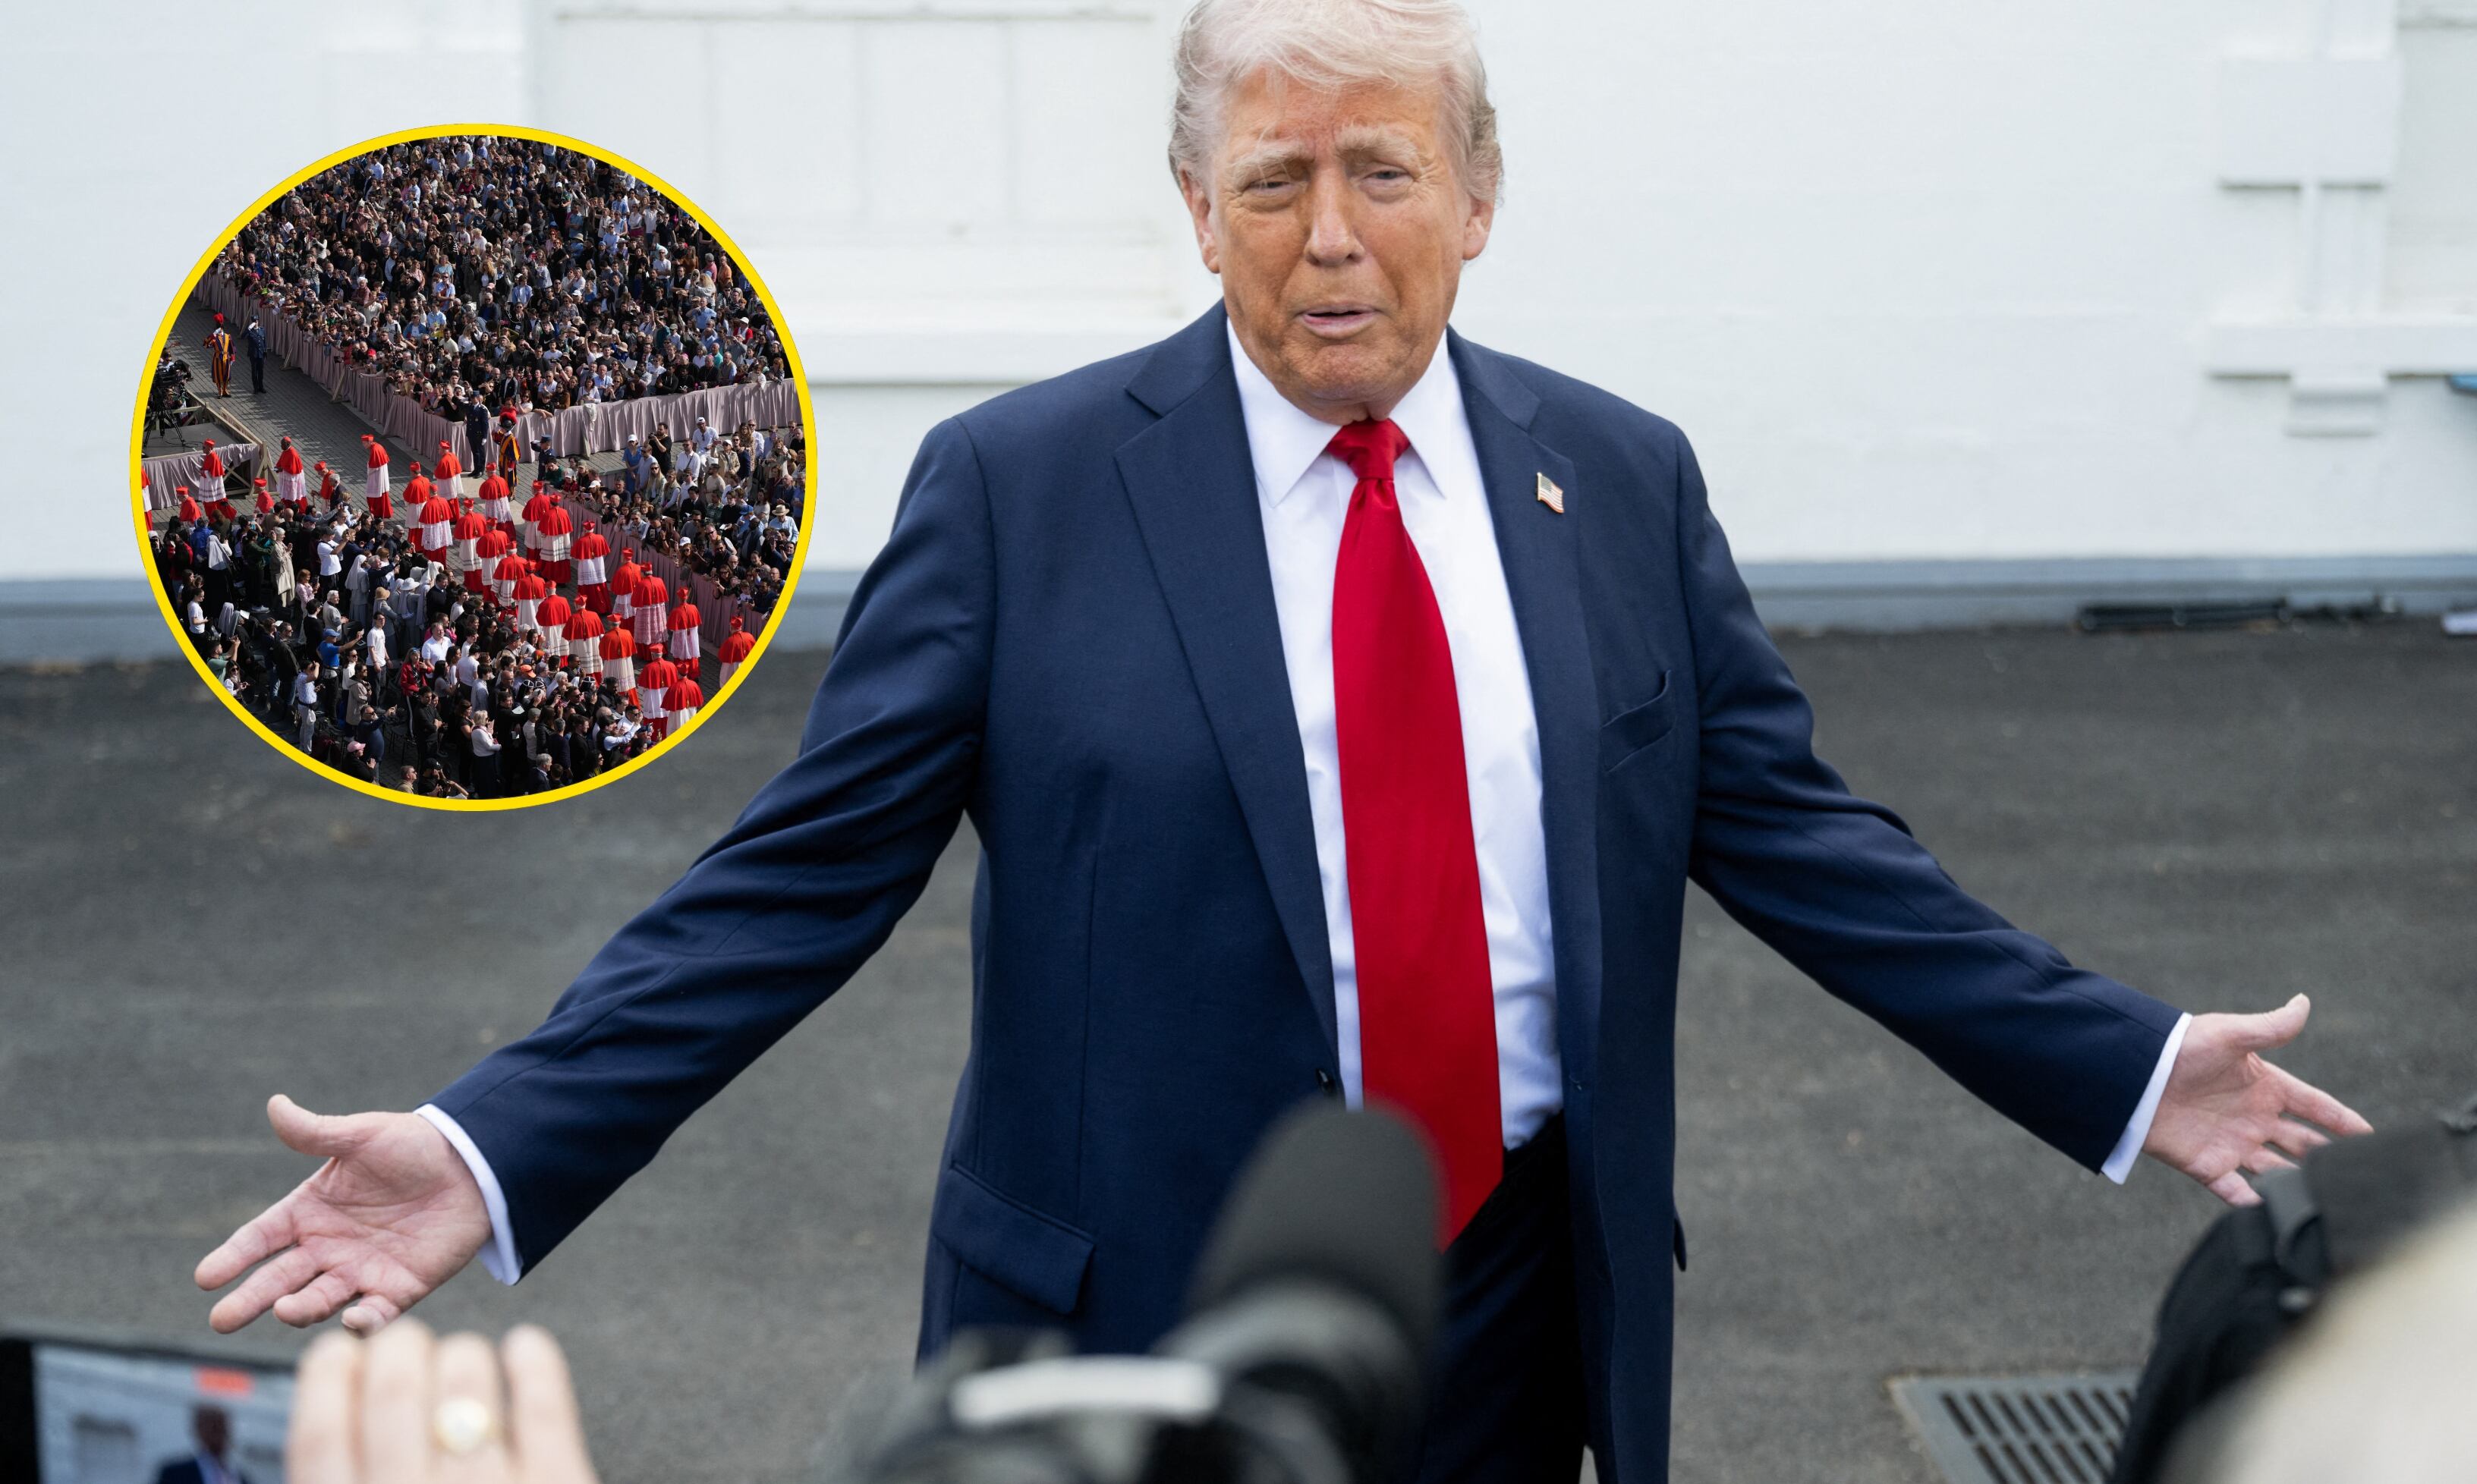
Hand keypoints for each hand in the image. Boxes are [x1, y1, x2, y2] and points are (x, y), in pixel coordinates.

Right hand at [196, 1095, 491, 1333]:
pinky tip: (351, 1318)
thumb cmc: (413, 1147)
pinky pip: (375, 1313)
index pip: (260, 1239)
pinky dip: (362, 1322)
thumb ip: (317, 1131)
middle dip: (249, 1300)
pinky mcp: (398, 1289)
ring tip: (285, 1309)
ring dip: (300, 1309)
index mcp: (309, 1211)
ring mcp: (360, 1272)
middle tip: (221, 1320)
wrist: (474, 1165)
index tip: (205, 1277)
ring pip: (319, 1300)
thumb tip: (275, 1104)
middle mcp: (327, 1248)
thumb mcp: (363, 1135)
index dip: (233, 1257)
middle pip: (278, 1280)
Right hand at [288, 1322, 598, 1483]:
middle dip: (394, 1352)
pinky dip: (534, 1364)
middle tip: (402, 1344)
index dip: (326, 1380)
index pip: (318, 1432)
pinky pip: (544, 1407)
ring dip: (457, 1356)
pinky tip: (526, 1345)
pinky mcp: (559, 1483)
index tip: (334, 1353)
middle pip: (392, 1391)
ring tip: (459, 1355)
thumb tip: (335, 1439)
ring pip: (464, 1384)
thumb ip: (348, 1479)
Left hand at [2142, 994, 2373, 1205]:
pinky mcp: (2206, 1164)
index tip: (2374, 1137)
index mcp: (2265, 1086)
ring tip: (2327, 1200)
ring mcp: (2232, 1143)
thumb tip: (2304, 1001)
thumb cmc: (2179, 1046)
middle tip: (2361, 1177)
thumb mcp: (2228, 1034)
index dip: (2343, 1120)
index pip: (2315, 1106)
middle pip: (2304, 1144)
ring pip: (2278, 1171)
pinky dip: (2252, 1203)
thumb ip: (2270, 1027)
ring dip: (2298, 1182)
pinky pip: (2235, 1190)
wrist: (2130, 1071)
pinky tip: (2272, 1214)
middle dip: (2330, 1158)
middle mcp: (2254, 1118)